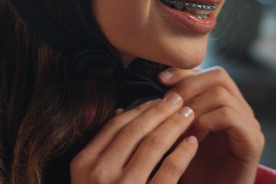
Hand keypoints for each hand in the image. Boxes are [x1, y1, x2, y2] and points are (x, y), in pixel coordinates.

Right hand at [70, 92, 198, 182]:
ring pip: (153, 145)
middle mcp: (100, 174)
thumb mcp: (89, 177)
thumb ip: (103, 147)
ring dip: (174, 126)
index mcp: (83, 164)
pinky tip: (192, 143)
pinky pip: (169, 171)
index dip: (139, 109)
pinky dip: (182, 153)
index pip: (115, 126)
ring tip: (189, 115)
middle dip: (160, 111)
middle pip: (135, 131)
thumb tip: (121, 111)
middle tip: (179, 99)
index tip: (157, 99)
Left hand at [157, 66, 263, 183]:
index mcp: (224, 102)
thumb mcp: (176, 134)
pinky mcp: (253, 140)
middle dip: (188, 84)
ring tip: (179, 124)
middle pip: (219, 75)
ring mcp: (249, 124)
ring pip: (221, 94)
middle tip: (168, 100)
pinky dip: (206, 122)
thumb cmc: (192, 168)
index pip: (206, 72)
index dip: (183, 72)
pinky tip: (193, 138)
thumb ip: (168, 113)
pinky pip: (229, 116)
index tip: (160, 80)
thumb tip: (139, 93)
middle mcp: (240, 109)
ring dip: (194, 107)